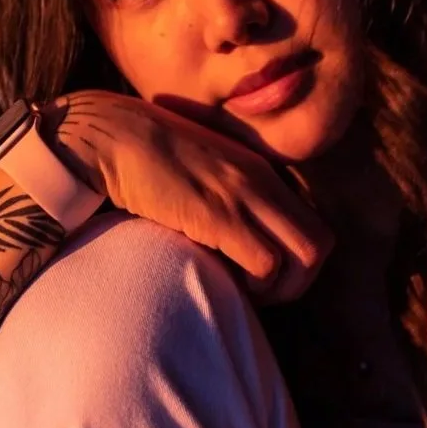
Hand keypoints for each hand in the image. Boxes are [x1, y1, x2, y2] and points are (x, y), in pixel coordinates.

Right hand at [42, 92, 332, 304]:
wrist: (107, 134)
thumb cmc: (142, 161)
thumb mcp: (200, 174)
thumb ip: (225, 198)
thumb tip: (232, 242)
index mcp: (260, 173)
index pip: (313, 227)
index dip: (296, 264)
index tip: (260, 277)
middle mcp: (261, 182)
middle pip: (319, 245)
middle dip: (297, 283)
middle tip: (257, 293)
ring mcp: (243, 196)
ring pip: (304, 257)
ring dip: (277, 288)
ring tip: (240, 289)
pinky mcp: (219, 214)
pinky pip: (265, 263)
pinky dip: (252, 285)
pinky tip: (220, 279)